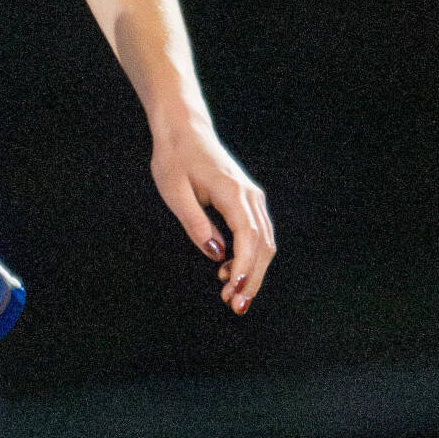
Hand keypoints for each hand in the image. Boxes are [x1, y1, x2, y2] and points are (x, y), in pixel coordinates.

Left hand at [150, 120, 275, 312]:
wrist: (184, 130)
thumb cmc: (174, 159)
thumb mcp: (174, 192)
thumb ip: (195, 224)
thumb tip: (216, 254)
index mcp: (232, 192)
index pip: (248, 237)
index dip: (246, 267)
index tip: (236, 291)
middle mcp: (249, 195)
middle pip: (263, 244)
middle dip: (253, 278)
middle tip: (236, 307)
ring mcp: (251, 197)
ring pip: (264, 242)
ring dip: (253, 271)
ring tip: (232, 296)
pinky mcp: (247, 201)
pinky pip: (256, 234)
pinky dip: (249, 257)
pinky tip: (230, 272)